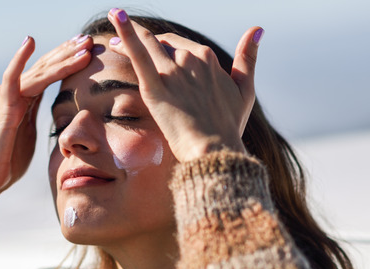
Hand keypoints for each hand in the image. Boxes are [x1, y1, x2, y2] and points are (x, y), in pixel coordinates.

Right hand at [0, 35, 93, 214]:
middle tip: (90, 39)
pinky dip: (19, 59)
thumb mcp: (29, 133)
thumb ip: (37, 117)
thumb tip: (55, 114)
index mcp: (24, 99)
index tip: (89, 49)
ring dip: (61, 58)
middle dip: (68, 52)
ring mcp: (7, 98)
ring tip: (82, 45)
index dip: (68, 59)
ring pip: (38, 71)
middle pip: (45, 66)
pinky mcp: (3, 108)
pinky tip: (30, 42)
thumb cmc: (8, 160)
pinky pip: (11, 79)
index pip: (49, 73)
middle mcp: (15, 93)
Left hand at [106, 8, 261, 161]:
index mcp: (208, 58)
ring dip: (128, 33)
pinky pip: (138, 54)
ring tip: (112, 28)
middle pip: (162, 44)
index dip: (164, 44)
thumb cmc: (229, 126)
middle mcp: (190, 59)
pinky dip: (126, 33)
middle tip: (121, 40)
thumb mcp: (245, 90)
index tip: (153, 47)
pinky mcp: (155, 87)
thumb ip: (248, 58)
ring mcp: (172, 72)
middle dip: (143, 40)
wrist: (214, 150)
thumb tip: (257, 29)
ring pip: (147, 44)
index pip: (181, 45)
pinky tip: (116, 16)